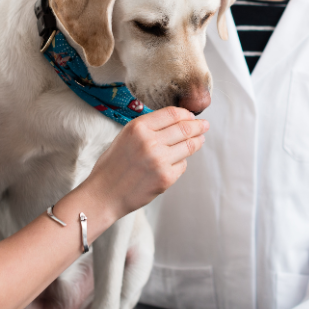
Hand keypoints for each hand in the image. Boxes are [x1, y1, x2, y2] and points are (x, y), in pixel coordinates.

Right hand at [86, 106, 208, 219]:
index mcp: (138, 127)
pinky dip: (181, 163)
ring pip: (188, 146)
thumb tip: (175, 121)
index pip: (172, 113)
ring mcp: (159, 160)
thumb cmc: (112, 166)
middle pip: (184, 128)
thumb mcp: (125, 137)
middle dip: (198, 126)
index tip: (192, 116)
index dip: (186, 114)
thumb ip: (148, 128)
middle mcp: (150, 141)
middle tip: (204, 125)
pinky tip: (176, 162)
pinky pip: (182, 166)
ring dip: (196, 142)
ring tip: (199, 140)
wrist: (103, 194)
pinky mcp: (165, 178)